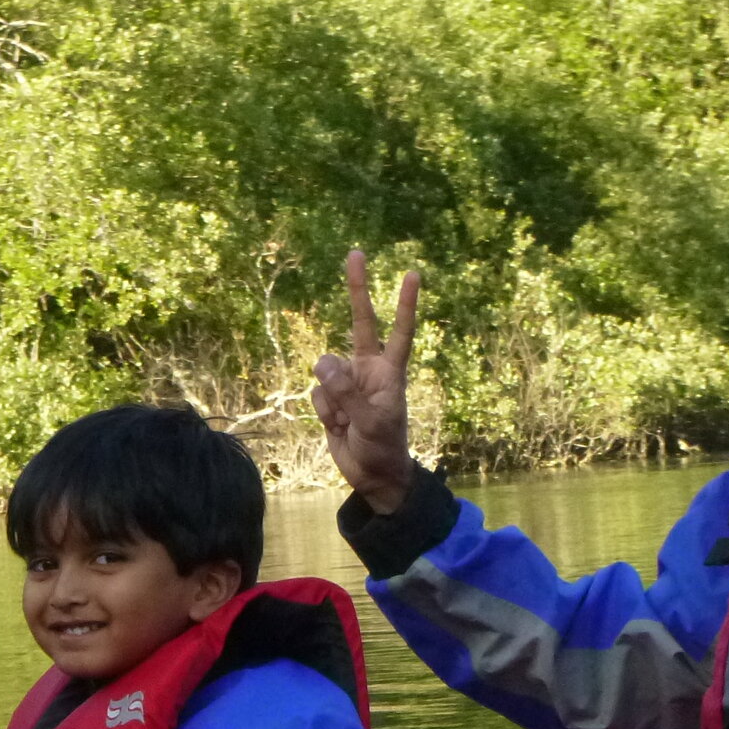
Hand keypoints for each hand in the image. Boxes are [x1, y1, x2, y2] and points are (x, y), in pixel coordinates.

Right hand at [310, 248, 421, 514]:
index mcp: (389, 372)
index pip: (398, 331)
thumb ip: (347, 392)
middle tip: (357, 253)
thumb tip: (322, 362)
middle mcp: (368, 369)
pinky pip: (316, 394)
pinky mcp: (329, 398)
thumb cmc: (383, 447)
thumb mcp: (370, 422)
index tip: (412, 274)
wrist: (372, 475)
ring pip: (325, 371)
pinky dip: (323, 411)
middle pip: (360, 323)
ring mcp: (347, 382)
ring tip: (346, 420)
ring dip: (331, 397)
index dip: (404, 304)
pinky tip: (336, 424)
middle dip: (357, 290)